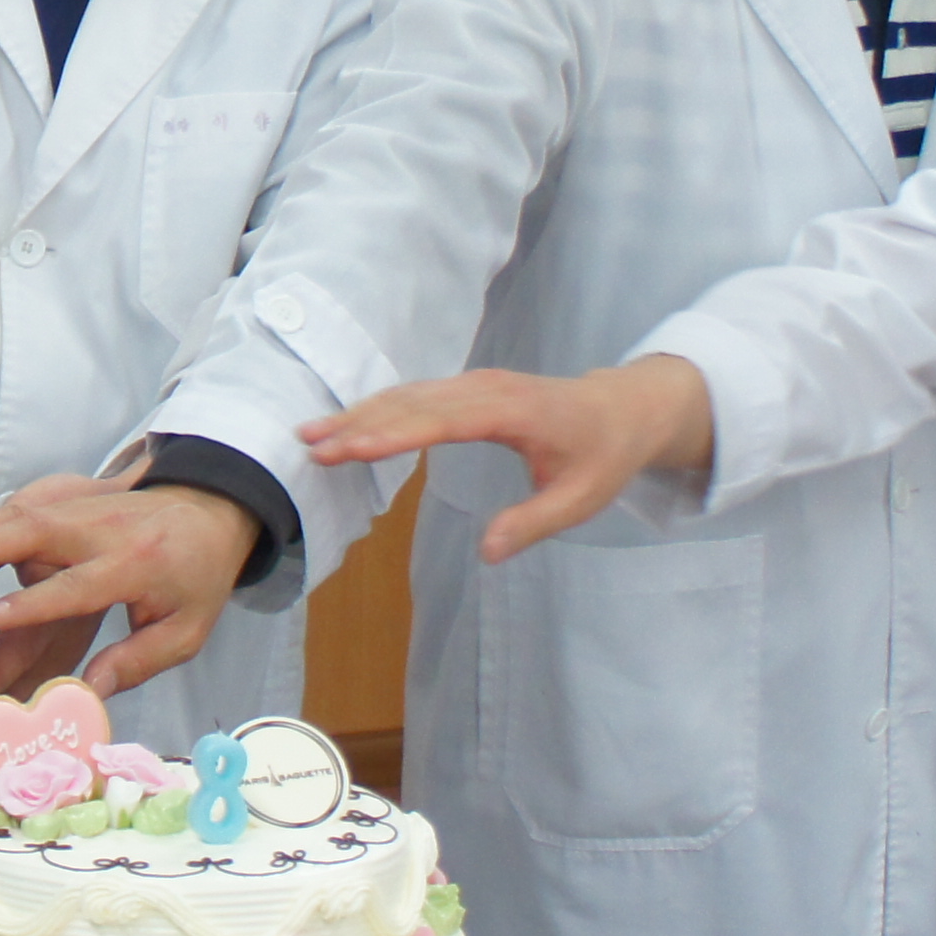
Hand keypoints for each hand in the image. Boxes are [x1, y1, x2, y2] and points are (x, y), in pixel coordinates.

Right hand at [0, 459, 262, 697]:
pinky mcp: (67, 499)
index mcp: (135, 566)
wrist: (210, 511)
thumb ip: (135, 662)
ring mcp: (82, 509)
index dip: (31, 604)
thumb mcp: (184, 631)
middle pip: (37, 532)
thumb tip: (88, 695)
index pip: (77, 587)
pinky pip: (18, 506)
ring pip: (19, 514)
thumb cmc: (195, 579)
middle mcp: (103, 531)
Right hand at [299, 354, 714, 561]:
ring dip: (359, 413)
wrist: (624, 407)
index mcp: (513, 412)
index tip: (349, 450)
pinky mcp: (469, 387)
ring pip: (408, 394)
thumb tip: (487, 553)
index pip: (441, 421)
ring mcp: (476, 383)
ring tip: (312, 433)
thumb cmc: (603, 456)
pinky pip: (417, 394)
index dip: (392, 435)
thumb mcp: (581, 499)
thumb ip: (532, 524)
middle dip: (358, 425)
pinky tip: (350, 422)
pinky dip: (379, 407)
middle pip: (411, 404)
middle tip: (310, 446)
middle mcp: (486, 389)